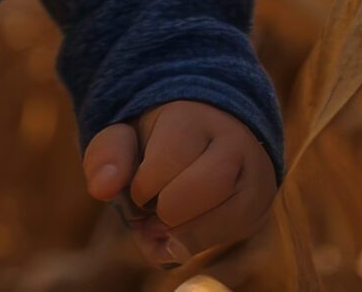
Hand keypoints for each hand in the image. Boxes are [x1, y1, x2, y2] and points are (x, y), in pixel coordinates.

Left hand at [81, 100, 276, 262]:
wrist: (207, 136)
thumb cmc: (157, 140)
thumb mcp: (126, 136)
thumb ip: (107, 154)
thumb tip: (101, 189)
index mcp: (194, 118)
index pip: (170, 160)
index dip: (145, 184)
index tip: (140, 185)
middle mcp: (235, 145)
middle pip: (205, 188)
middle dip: (169, 209)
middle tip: (152, 209)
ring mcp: (256, 178)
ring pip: (225, 221)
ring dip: (185, 232)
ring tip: (165, 223)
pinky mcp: (259, 209)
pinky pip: (231, 236)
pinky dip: (197, 243)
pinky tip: (181, 231)